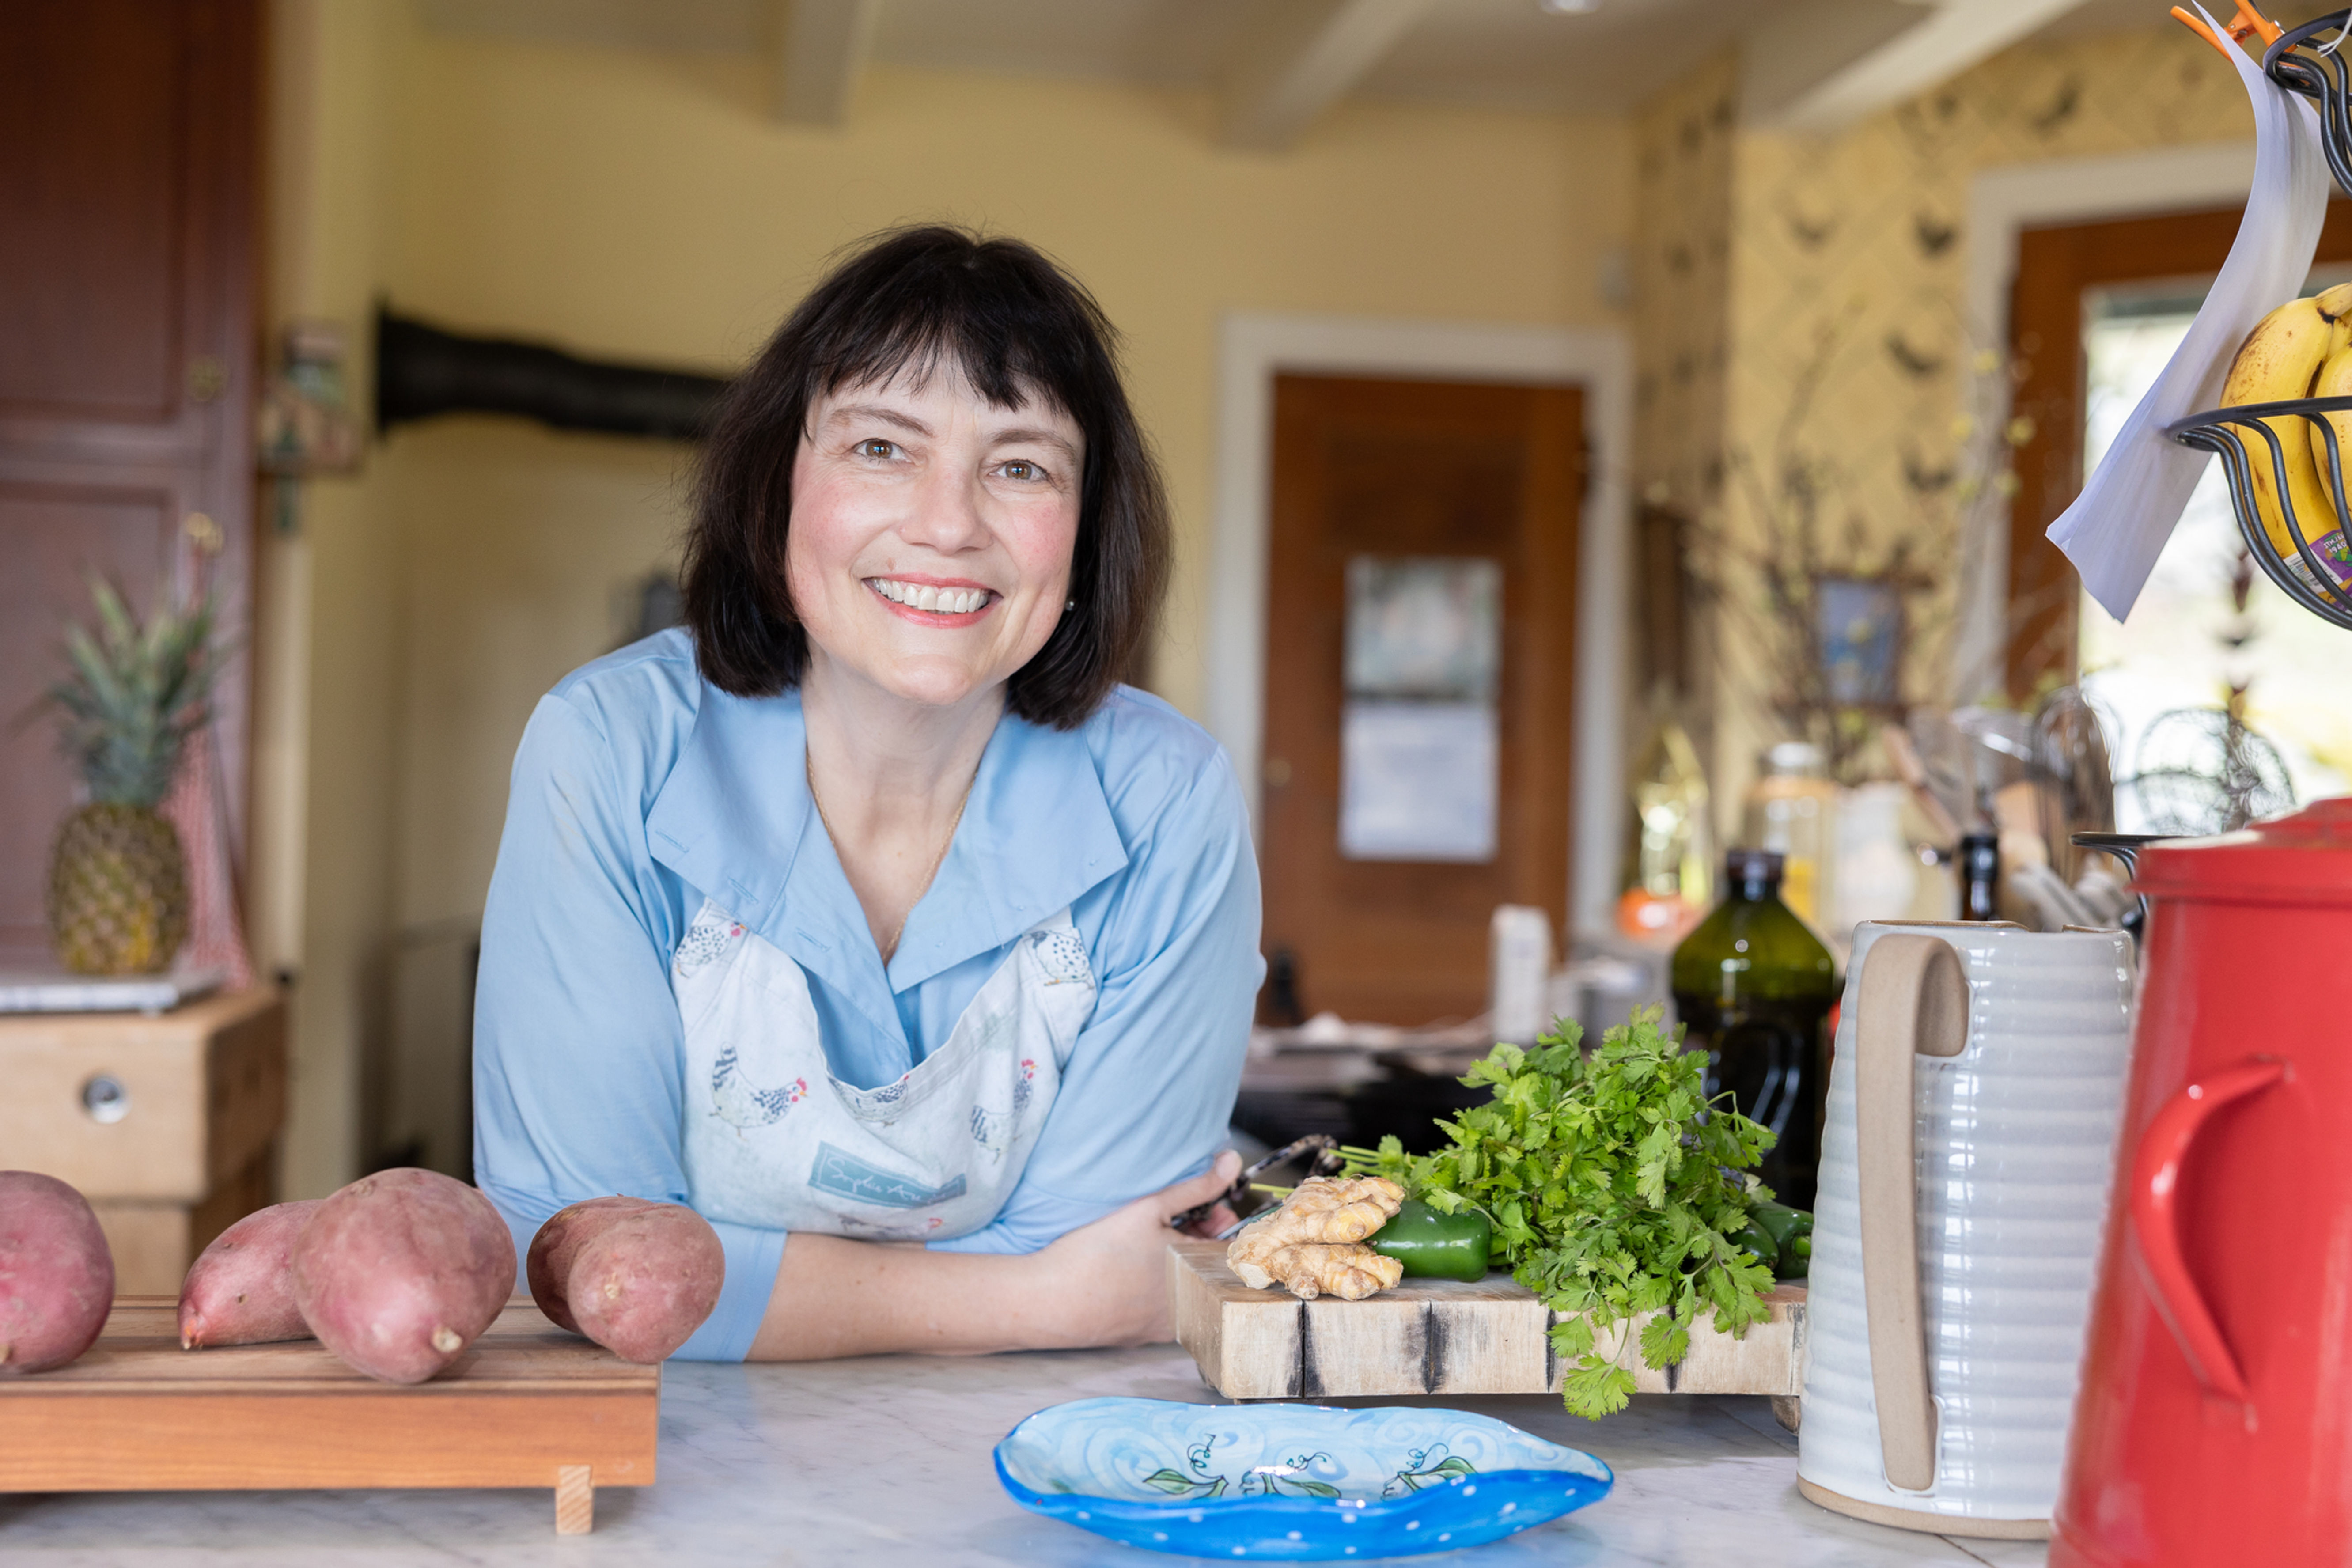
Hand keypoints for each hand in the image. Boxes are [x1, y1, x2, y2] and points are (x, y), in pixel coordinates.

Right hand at [1035, 1151, 1241, 1347]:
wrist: (1048, 1301)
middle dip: (1199, 1240)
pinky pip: (1164, 1309)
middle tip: (1175, 1221)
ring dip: (1180, 1267)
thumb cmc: (1096, 1255)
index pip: (1233, 1246)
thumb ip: (1195, 1186)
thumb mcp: (1149, 1208)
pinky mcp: (1143, 1338)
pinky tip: (1131, 1275)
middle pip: (1210, 1267)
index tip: (1206, 1209)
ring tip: (1149, 1247)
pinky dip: (1156, 1291)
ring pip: (1188, 1288)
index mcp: (1199, 1273)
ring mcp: (1168, 1327)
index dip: (1221, 1222)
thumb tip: (1230, 1162)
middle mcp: (1190, 1307)